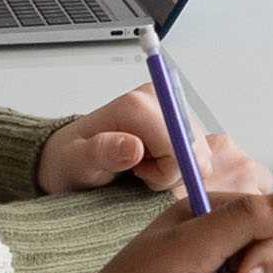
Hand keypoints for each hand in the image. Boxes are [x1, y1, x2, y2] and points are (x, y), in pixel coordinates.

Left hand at [38, 80, 260, 198]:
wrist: (72, 155)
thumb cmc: (72, 160)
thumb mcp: (77, 162)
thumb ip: (104, 153)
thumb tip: (134, 147)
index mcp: (138, 104)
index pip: (180, 147)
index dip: (165, 172)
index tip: (137, 174)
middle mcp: (160, 98)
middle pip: (196, 150)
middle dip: (173, 173)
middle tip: (139, 173)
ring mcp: (173, 109)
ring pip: (201, 156)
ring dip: (175, 172)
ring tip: (143, 168)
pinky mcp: (181, 121)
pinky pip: (199, 155)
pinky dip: (179, 168)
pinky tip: (154, 165)